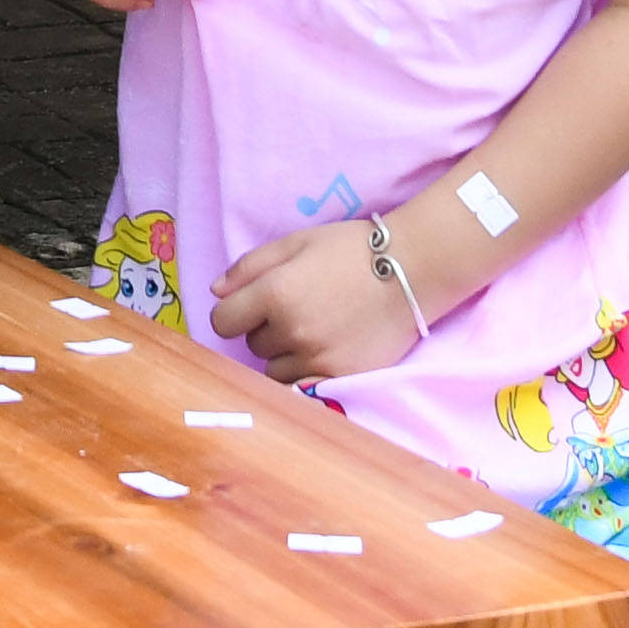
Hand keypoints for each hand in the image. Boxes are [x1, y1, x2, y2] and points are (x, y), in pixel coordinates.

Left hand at [218, 213, 414, 385]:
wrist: (412, 270)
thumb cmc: (351, 249)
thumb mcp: (297, 242)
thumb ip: (250, 266)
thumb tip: (216, 292)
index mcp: (275, 293)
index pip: (222, 321)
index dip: (234, 312)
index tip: (251, 306)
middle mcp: (291, 330)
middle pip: (252, 345)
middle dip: (266, 330)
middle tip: (297, 309)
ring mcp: (316, 358)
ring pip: (275, 370)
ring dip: (286, 354)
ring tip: (315, 329)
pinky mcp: (339, 377)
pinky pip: (303, 385)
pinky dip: (307, 371)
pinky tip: (326, 349)